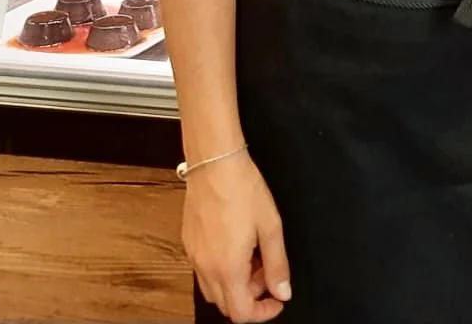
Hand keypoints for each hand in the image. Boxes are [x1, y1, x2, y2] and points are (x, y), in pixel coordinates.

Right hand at [181, 155, 290, 320]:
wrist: (215, 162)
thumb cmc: (242, 189)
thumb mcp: (271, 227)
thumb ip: (277, 264)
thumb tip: (283, 291)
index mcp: (227, 268)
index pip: (241, 314)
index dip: (263, 313)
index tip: (277, 299)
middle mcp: (206, 267)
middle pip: (226, 305)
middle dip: (251, 296)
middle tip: (267, 271)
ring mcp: (194, 255)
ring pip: (213, 289)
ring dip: (235, 284)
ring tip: (253, 256)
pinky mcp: (189, 242)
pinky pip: (204, 270)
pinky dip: (222, 269)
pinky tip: (237, 244)